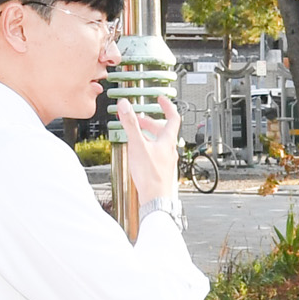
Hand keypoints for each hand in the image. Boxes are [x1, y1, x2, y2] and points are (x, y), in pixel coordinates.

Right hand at [116, 92, 180, 208]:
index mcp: (168, 141)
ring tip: (136, 135)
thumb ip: (131, 124)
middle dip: (150, 122)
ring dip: (148, 136)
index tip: (161, 99)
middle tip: (139, 120)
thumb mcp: (138, 145)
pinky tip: (138, 154)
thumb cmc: (150, 176)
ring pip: (159, 143)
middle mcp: (169, 150)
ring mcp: (166, 161)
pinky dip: (147, 148)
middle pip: (163, 131)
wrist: (156, 200)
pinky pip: (155, 154)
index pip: (173, 118)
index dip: (167, 106)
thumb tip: (125, 105)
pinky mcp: (161, 171)